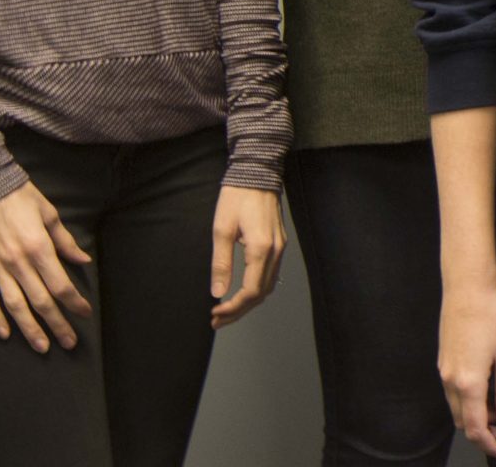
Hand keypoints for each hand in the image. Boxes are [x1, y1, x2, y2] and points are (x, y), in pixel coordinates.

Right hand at [0, 182, 92, 351]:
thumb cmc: (20, 197)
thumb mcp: (50, 214)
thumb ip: (65, 241)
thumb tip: (83, 260)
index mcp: (39, 249)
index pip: (60, 285)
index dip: (74, 302)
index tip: (85, 313)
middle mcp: (17, 263)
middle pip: (40, 302)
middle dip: (57, 324)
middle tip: (69, 342)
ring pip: (14, 306)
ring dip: (29, 329)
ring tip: (42, 347)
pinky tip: (5, 333)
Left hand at [209, 185, 284, 325]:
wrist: (257, 173)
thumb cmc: (237, 197)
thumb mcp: (221, 230)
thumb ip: (221, 263)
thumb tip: (218, 292)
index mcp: (261, 249)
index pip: (251, 291)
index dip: (233, 308)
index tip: (215, 313)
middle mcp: (276, 251)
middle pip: (262, 294)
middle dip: (239, 311)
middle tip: (217, 320)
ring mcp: (280, 248)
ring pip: (268, 286)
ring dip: (248, 302)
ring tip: (226, 310)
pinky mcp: (279, 244)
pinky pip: (271, 275)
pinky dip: (257, 289)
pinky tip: (242, 292)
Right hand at [438, 281, 495, 460]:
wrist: (466, 288)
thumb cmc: (491, 316)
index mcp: (468, 382)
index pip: (475, 427)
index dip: (488, 443)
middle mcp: (450, 381)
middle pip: (462, 422)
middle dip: (482, 433)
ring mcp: (443, 371)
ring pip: (456, 408)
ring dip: (475, 417)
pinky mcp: (442, 362)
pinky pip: (453, 393)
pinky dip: (467, 402)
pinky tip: (485, 395)